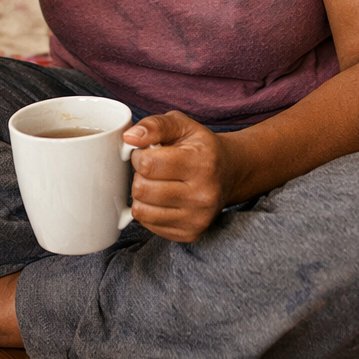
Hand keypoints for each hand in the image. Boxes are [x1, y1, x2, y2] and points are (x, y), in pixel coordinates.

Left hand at [123, 111, 235, 241]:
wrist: (228, 172)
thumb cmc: (199, 146)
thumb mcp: (180, 124)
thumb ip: (154, 125)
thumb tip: (130, 137)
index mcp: (201, 163)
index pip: (147, 164)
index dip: (138, 155)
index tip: (146, 152)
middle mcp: (202, 194)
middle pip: (142, 189)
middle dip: (139, 176)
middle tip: (152, 169)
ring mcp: (198, 218)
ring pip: (142, 211)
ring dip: (142, 195)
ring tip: (156, 183)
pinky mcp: (191, 234)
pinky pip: (149, 226)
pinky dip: (149, 211)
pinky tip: (162, 199)